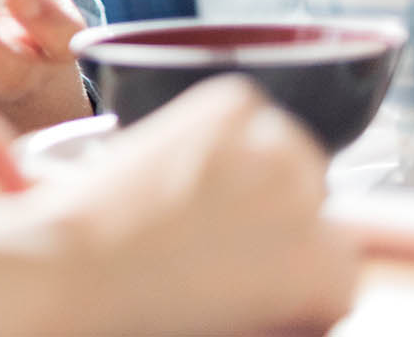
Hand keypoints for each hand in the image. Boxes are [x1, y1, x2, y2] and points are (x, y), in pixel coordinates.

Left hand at [33, 76, 356, 335]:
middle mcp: (316, 207)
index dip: (288, 255)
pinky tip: (173, 155)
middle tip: (208, 223)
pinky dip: (211, 121)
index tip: (251, 260)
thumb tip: (289, 257)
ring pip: (281, 143)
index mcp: (330, 274)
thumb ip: (287, 283)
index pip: (337, 254)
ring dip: (246, 158)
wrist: (76, 266)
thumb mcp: (245, 310)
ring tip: (184, 190)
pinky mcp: (233, 102)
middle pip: (311, 190)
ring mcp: (278, 146)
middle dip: (269, 201)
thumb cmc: (144, 302)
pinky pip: (241, 105)